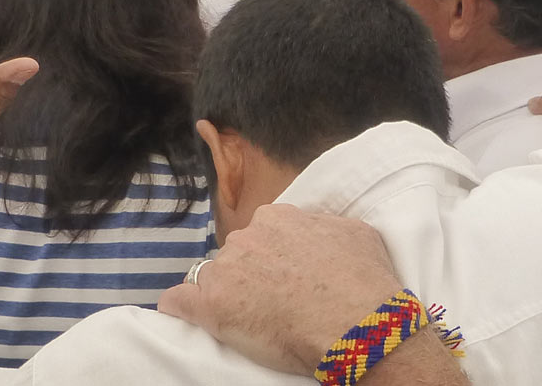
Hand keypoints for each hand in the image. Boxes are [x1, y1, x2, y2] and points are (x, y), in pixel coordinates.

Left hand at [160, 204, 404, 375]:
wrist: (357, 324)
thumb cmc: (364, 282)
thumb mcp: (355, 233)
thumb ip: (324, 225)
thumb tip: (317, 229)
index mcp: (277, 218)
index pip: (261, 233)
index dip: (273, 258)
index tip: (285, 276)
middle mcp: (247, 237)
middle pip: (236, 255)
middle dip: (250, 275)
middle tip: (275, 301)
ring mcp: (225, 271)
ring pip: (211, 277)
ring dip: (225, 293)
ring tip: (249, 319)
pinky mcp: (210, 307)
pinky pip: (177, 301)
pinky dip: (180, 308)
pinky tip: (186, 315)